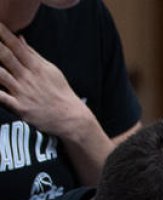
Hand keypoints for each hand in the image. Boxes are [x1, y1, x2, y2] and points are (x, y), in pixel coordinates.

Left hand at [0, 22, 92, 137]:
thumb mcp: (51, 71)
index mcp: (36, 67)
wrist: (72, 119)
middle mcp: (27, 77)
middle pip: (5, 56)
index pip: (16, 46)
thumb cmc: (61, 93)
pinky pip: (1, 98)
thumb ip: (33, 54)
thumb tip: (20, 38)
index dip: (3, 33)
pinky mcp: (20, 107)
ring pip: (0, 75)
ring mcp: (23, 92)